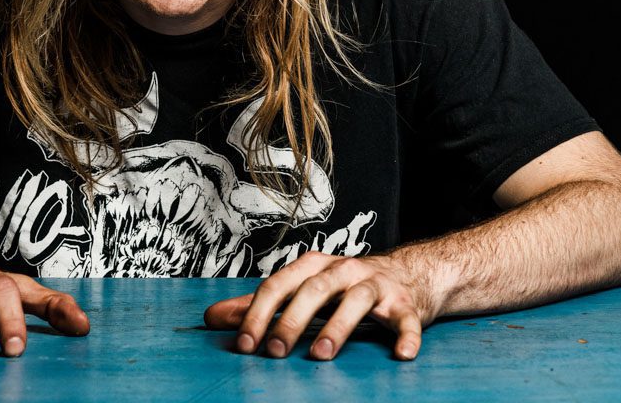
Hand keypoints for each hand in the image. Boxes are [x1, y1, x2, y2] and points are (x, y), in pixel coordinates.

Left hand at [203, 251, 439, 360]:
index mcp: (314, 265)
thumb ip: (259, 305)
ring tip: (320, 354)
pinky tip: (401, 354)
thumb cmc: (345, 285)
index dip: (259, 313)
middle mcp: (344, 270)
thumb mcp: (301, 288)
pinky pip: (406, 320)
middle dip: (292, 321)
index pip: (279, 284)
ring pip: (356, 301)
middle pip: (314, 290)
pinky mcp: (406, 305)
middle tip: (275, 352)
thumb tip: (212, 319)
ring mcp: (376, 286)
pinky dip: (406, 336)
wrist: (408, 274)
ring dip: (338, 327)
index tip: (245, 342)